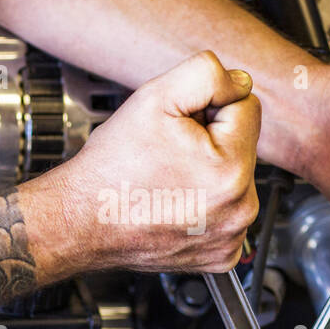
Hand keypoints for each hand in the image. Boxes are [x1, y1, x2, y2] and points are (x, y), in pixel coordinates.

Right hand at [20, 51, 260, 276]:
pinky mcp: (222, 254)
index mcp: (232, 170)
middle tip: (168, 153)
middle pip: (242, 145)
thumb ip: (207, 74)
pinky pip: (227, 213)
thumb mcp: (155, 96)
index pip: (247, 108)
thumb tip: (240, 82)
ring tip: (168, 179)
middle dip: (210, 140)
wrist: (82, 220)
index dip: (208, 107)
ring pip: (235, 179)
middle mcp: (239, 209)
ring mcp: (231, 236)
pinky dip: (206, 207)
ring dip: (209, 172)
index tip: (178, 126)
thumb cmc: (113, 167)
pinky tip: (175, 204)